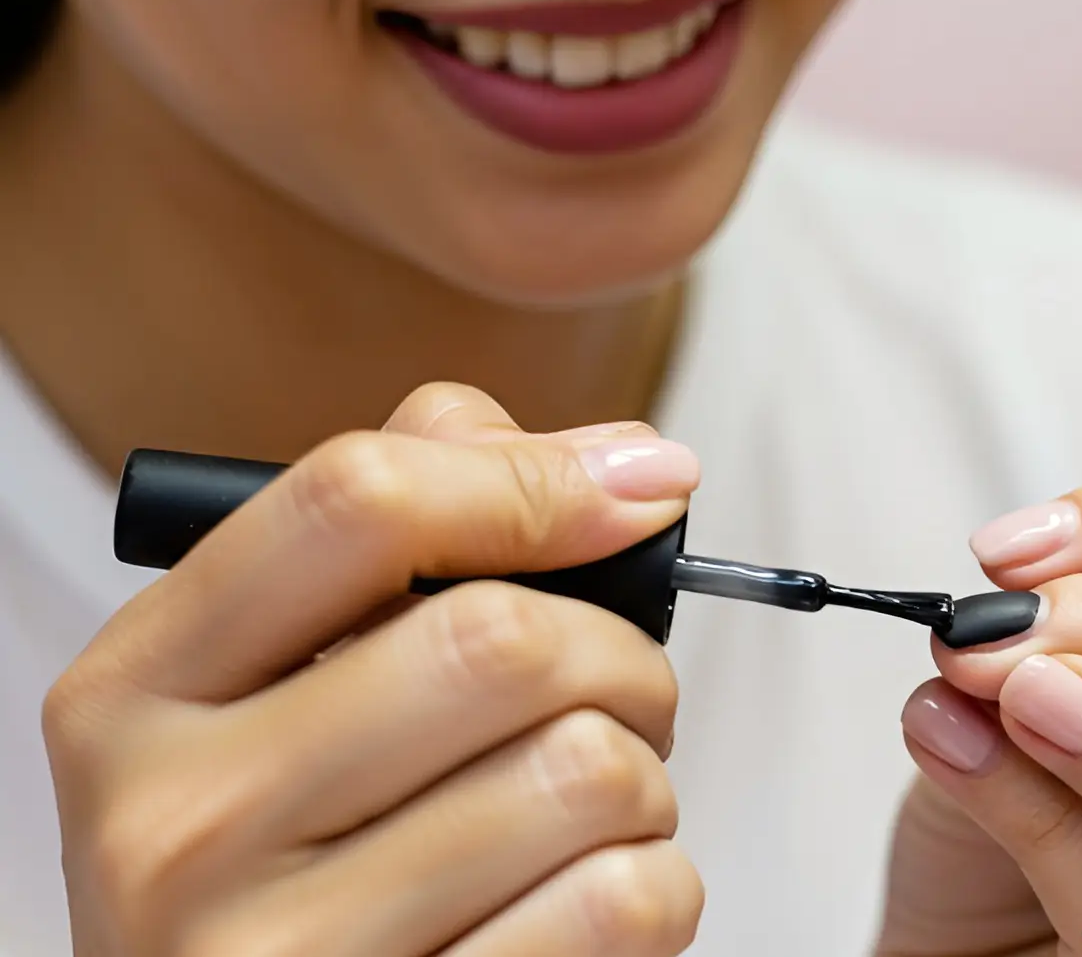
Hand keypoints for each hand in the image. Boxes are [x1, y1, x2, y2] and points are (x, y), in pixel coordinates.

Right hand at [44, 384, 705, 956]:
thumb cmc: (282, 863)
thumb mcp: (268, 693)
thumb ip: (393, 536)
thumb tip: (603, 459)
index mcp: (140, 692)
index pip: (356, 505)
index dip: (532, 479)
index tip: (637, 492)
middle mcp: (180, 822)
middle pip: (503, 640)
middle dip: (622, 655)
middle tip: (625, 693)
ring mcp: (281, 949)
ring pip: (588, 772)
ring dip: (644, 782)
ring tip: (591, 812)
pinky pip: (623, 902)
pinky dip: (654, 887)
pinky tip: (586, 896)